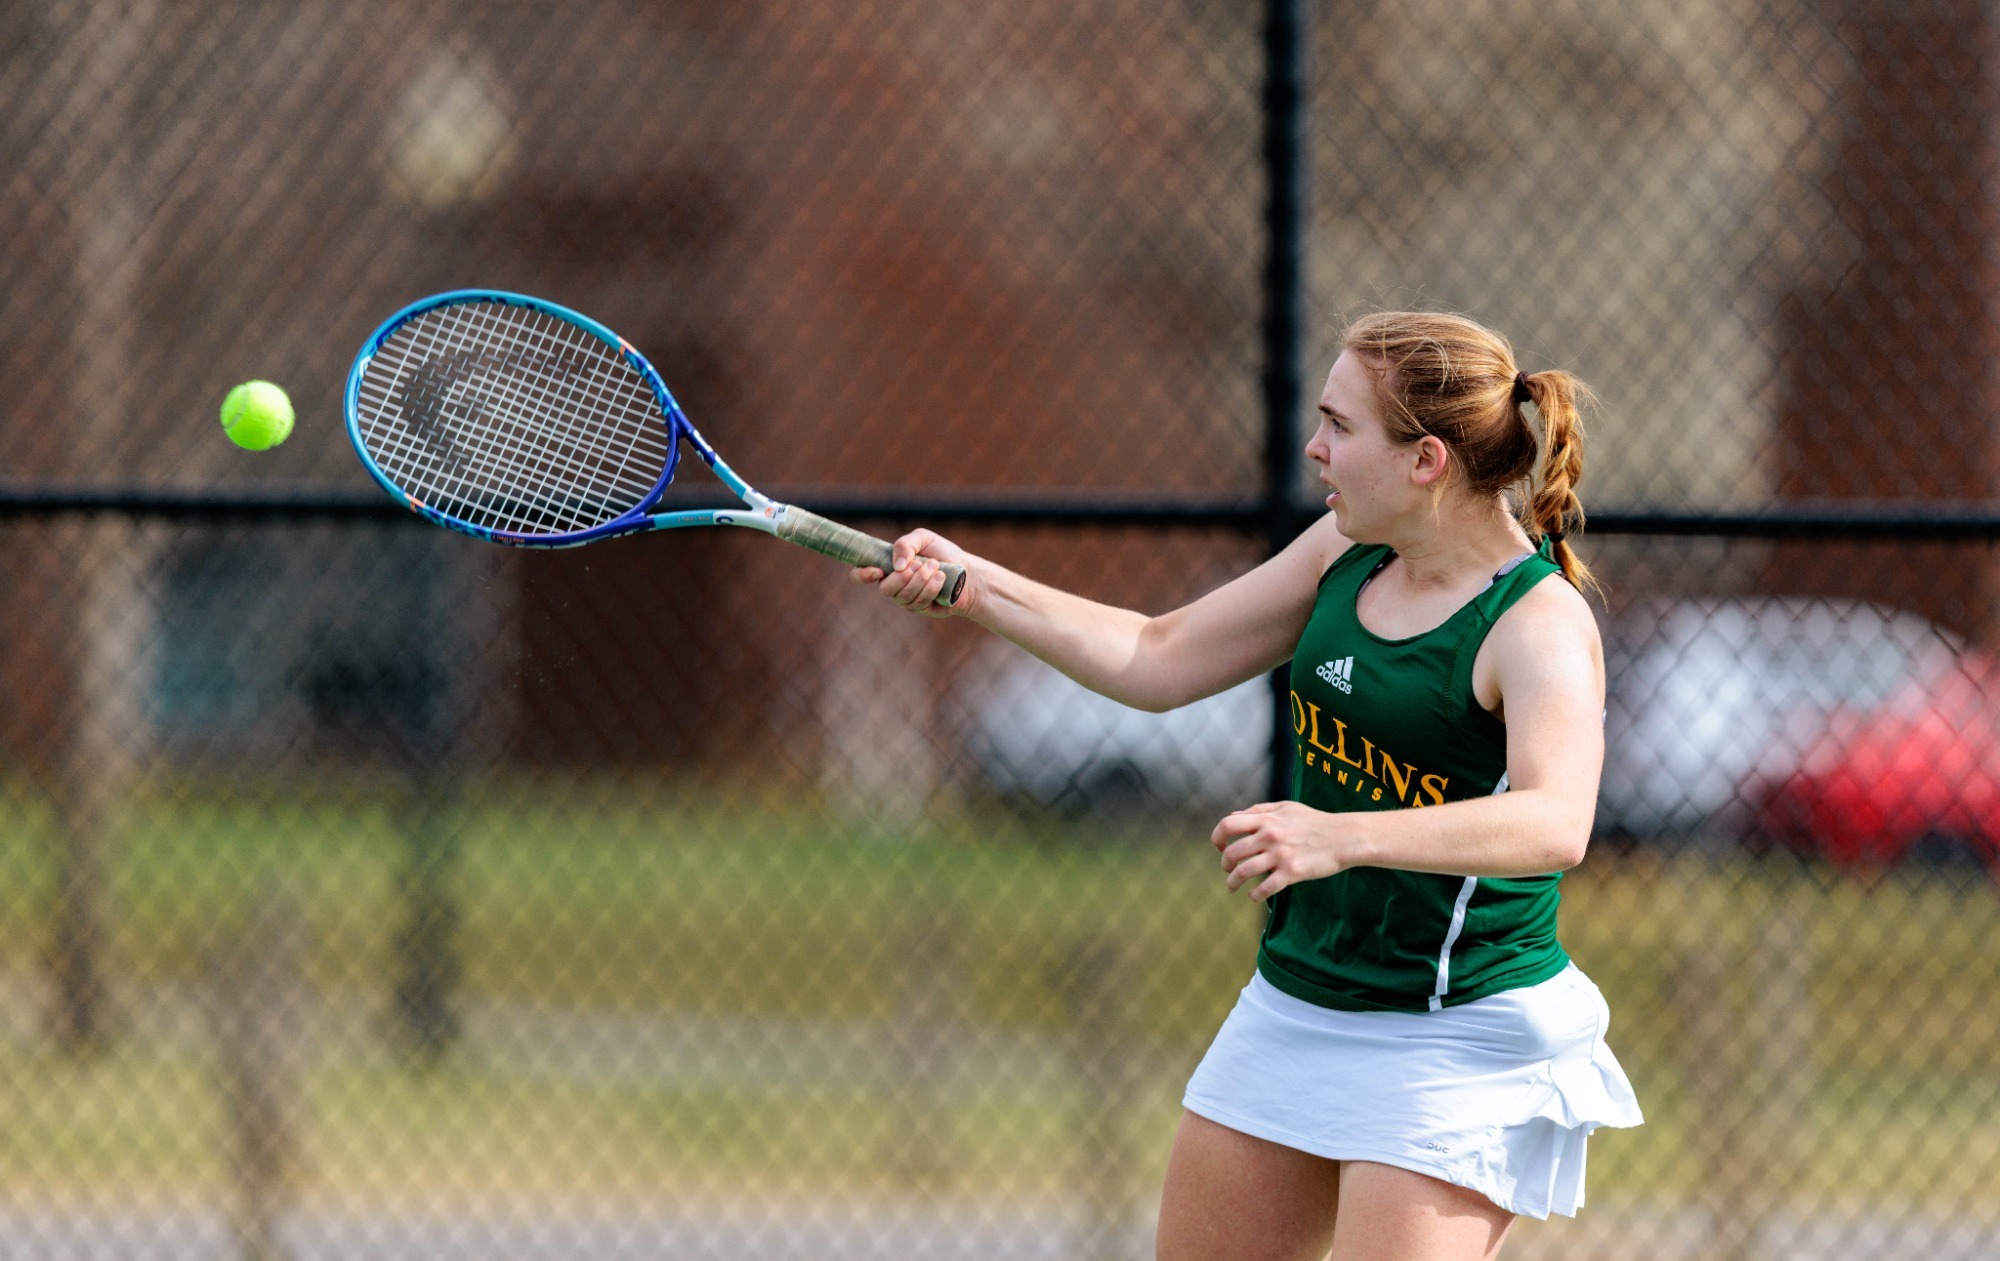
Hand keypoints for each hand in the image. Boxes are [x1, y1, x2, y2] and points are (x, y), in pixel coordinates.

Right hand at [848, 527, 975, 618]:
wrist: (966, 570)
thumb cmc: (943, 553)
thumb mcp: (923, 539)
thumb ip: (905, 544)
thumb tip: (896, 566)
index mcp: (888, 566)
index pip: (861, 575)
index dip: (862, 575)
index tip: (877, 570)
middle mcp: (893, 585)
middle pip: (885, 589)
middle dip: (905, 576)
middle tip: (924, 563)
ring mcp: (906, 599)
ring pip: (904, 596)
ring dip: (921, 579)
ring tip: (936, 567)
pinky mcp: (921, 609)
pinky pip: (920, 602)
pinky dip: (931, 587)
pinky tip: (941, 578)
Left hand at [1210, 801, 1352, 900]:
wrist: (1343, 837)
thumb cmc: (1315, 821)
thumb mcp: (1286, 807)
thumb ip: (1259, 810)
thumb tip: (1233, 816)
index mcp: (1266, 819)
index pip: (1228, 825)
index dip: (1217, 837)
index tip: (1219, 847)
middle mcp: (1269, 836)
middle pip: (1232, 853)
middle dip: (1225, 864)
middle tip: (1227, 870)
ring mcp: (1280, 855)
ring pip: (1243, 872)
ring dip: (1232, 883)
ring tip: (1232, 888)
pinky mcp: (1292, 873)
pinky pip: (1265, 888)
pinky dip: (1254, 895)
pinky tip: (1253, 896)